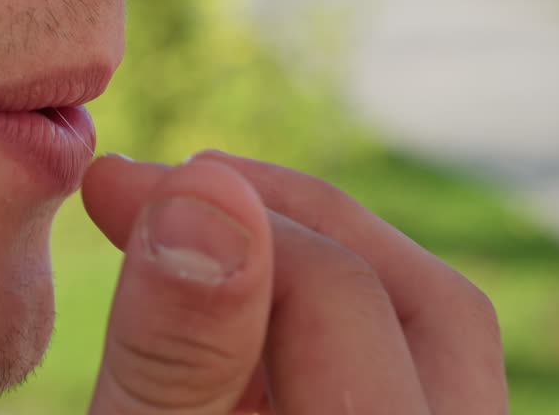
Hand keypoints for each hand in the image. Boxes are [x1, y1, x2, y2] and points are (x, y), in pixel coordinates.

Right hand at [81, 151, 506, 413]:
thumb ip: (179, 347)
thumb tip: (205, 191)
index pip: (344, 304)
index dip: (223, 219)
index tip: (119, 186)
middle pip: (434, 308)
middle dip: (306, 223)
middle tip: (194, 182)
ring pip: (439, 339)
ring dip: (329, 266)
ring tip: (218, 231)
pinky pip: (420, 375)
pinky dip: (338, 325)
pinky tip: (249, 308)